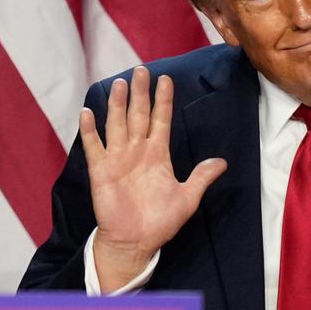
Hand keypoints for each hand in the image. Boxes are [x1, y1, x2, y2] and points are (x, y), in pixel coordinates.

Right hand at [79, 66, 226, 291]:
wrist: (135, 242)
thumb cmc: (160, 221)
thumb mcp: (188, 198)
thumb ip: (202, 177)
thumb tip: (222, 162)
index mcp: (158, 154)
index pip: (161, 120)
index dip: (164, 100)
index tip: (166, 79)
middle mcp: (137, 151)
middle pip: (139, 115)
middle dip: (140, 92)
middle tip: (141, 69)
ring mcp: (118, 158)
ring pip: (117, 124)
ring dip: (117, 104)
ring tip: (119, 83)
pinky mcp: (101, 171)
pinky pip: (94, 146)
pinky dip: (90, 130)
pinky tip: (87, 112)